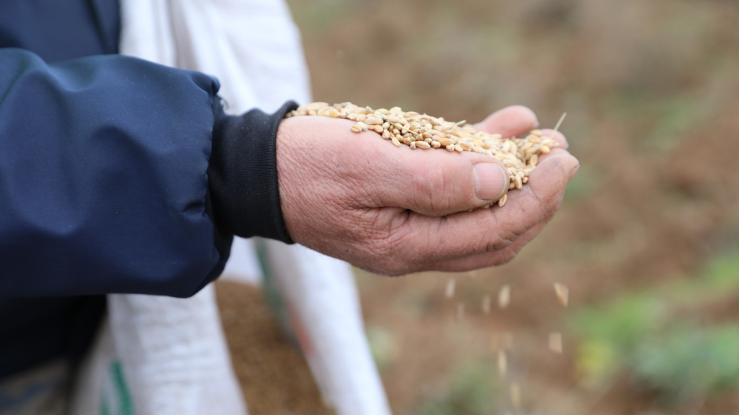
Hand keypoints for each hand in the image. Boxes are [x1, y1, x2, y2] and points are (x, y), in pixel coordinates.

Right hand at [276, 106, 578, 274]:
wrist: (260, 171)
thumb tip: (498, 180)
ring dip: (515, 179)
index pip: (492, 233)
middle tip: (563, 155)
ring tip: (544, 140)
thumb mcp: (368, 168)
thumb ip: (433, 181)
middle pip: (495, 232)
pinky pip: (452, 189)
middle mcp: (416, 244)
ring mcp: (410, 225)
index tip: (561, 163)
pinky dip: (479, 161)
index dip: (534, 199)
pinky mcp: (402, 202)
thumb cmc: (308, 166)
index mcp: (408, 246)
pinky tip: (502, 126)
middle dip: (536, 196)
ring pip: (478, 212)